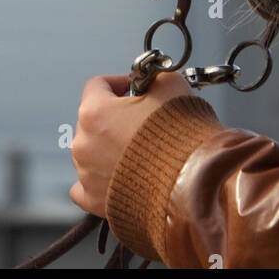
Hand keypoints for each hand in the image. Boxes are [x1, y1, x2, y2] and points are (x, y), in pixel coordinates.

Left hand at [69, 71, 193, 216]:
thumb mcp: (172, 86)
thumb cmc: (180, 138)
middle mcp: (84, 143)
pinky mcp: (96, 202)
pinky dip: (100, 180)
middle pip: (93, 119)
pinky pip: (86, 187)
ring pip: (91, 152)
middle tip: (141, 121)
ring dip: (109, 148)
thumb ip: (156, 76)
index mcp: (94, 112)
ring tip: (139, 151)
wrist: (193, 186)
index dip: (120, 82)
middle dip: (115, 117)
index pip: (98, 85)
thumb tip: (154, 77)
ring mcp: (87, 175)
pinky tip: (117, 175)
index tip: (135, 88)